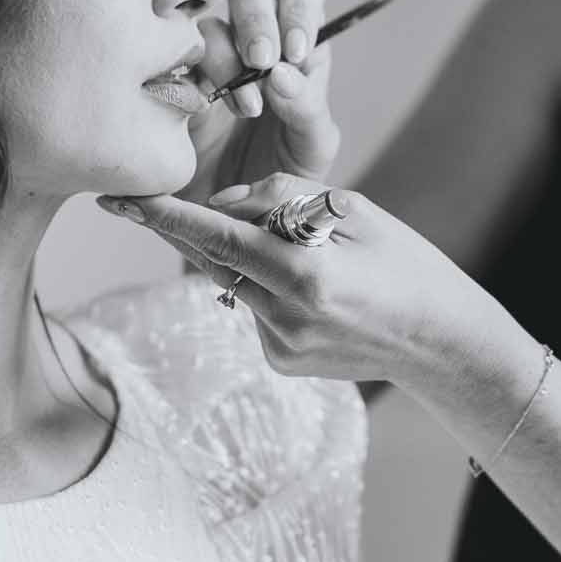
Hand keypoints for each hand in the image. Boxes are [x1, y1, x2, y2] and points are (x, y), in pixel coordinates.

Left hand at [98, 171, 475, 388]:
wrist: (440, 342)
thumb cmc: (405, 263)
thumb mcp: (355, 210)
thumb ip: (282, 199)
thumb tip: (221, 205)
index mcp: (307, 273)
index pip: (216, 236)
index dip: (162, 216)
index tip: (119, 200)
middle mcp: (285, 316)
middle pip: (215, 257)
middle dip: (192, 229)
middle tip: (155, 203)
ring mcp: (279, 347)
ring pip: (234, 281)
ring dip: (245, 257)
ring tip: (304, 255)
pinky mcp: (280, 363)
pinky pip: (253, 308)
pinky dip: (267, 288)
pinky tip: (314, 294)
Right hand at [183, 0, 340, 208]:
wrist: (236, 223)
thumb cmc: (285, 180)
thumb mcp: (312, 148)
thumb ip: (308, 108)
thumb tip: (281, 74)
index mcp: (296, 44)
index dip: (297, 5)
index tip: (294, 52)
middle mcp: (251, 39)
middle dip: (257, 20)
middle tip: (263, 65)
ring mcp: (208, 58)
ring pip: (208, 20)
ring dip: (226, 57)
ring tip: (244, 108)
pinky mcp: (173, 83)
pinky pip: (169, 58)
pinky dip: (187, 77)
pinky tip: (204, 111)